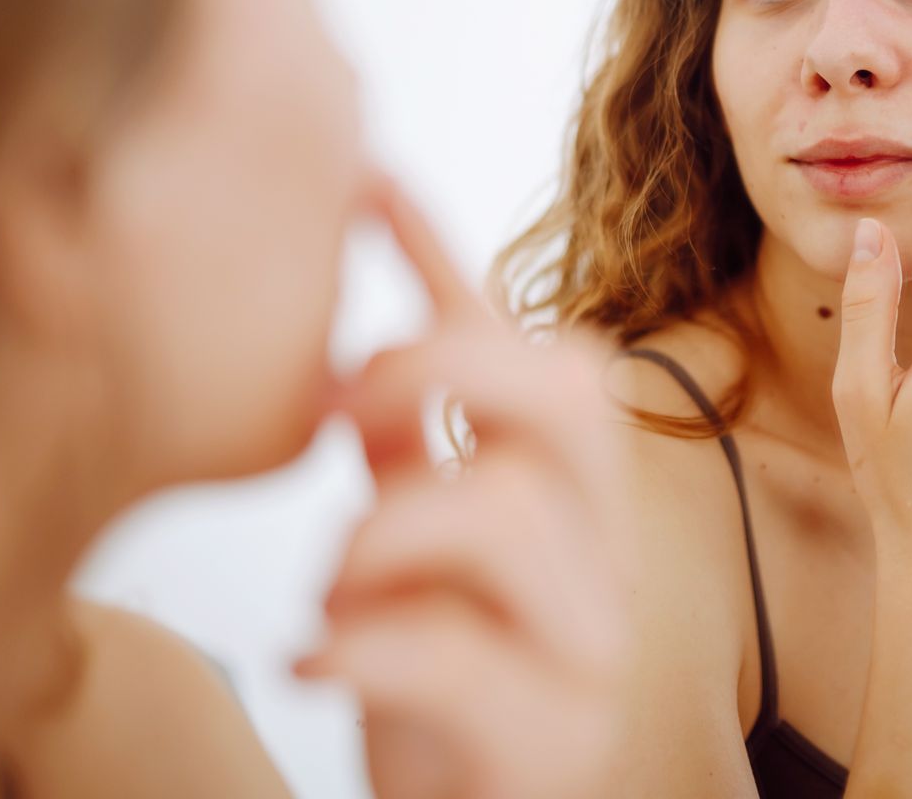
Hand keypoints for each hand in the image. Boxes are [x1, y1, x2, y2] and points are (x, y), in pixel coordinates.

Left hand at [296, 177, 627, 798]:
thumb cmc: (441, 697)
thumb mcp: (409, 562)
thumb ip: (401, 459)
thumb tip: (354, 346)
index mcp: (569, 500)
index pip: (527, 346)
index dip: (446, 259)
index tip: (365, 175)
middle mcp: (601, 556)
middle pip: (566, 394)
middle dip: (438, 365)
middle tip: (339, 404)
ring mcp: (587, 645)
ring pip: (509, 512)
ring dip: (379, 531)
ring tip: (326, 587)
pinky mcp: (550, 737)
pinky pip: (454, 654)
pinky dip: (358, 645)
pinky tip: (311, 660)